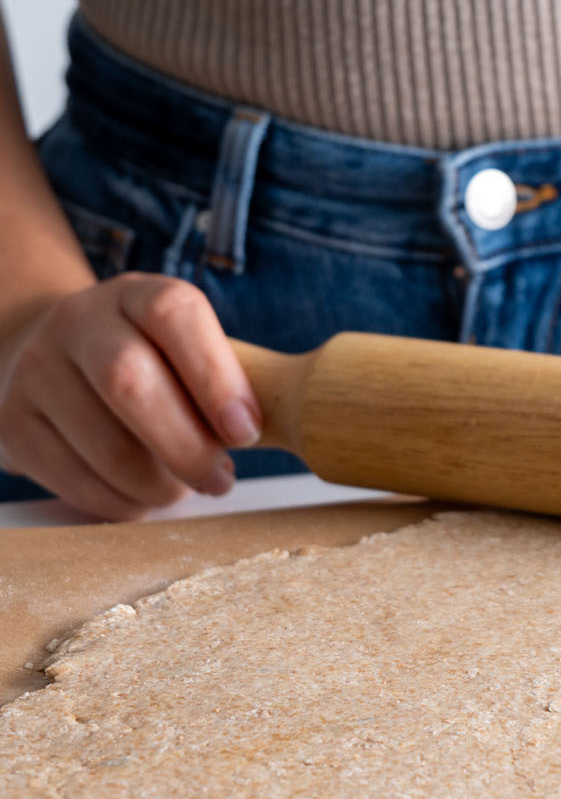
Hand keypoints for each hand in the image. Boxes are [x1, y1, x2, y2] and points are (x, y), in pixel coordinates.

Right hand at [0, 274, 260, 519]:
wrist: (49, 359)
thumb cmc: (147, 365)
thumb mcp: (184, 351)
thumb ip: (229, 381)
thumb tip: (294, 426)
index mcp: (135, 295)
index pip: (174, 315)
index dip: (216, 377)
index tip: (247, 432)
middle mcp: (79, 322)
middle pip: (130, 382)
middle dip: (187, 446)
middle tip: (220, 481)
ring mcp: (37, 370)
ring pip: (104, 444)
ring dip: (156, 484)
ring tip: (179, 489)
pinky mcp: (12, 423)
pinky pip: (73, 480)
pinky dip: (119, 503)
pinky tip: (139, 498)